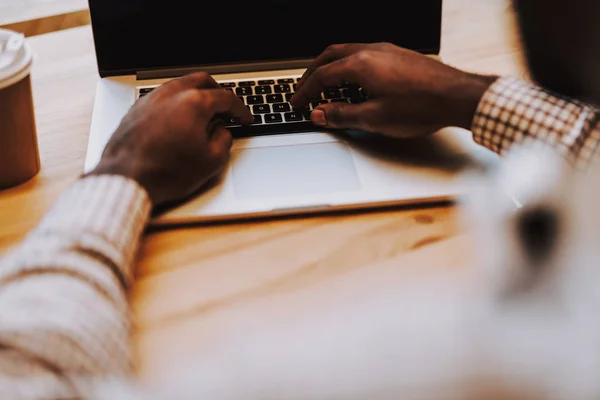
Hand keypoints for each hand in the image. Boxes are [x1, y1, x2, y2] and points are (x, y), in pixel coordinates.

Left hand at [88, 72, 252, 205]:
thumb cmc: (166, 172)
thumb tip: (222, 132)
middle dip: (218, 93)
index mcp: (194, 103)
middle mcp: (172, 94)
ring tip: (203, 114)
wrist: (126, 179)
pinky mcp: (136, 108)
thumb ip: (224, 140)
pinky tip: (179, 120)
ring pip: (180, 85)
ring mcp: (151, 98)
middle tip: (226, 109)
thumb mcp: (211, 161)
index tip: (244, 119)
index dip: (240, 110)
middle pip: (202, 81)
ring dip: (196, 95)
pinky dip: (176, 103)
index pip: (226, 98)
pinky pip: (162, 96)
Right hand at [290, 43, 497, 137]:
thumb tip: (321, 114)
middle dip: (312, 73)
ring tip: (324, 84)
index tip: (297, 103)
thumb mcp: (375, 118)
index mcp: (361, 65)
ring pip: (347, 51)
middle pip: (330, 56)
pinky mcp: (398, 55)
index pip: (322, 76)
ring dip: (330, 66)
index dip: (306, 92)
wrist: (457, 96)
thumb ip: (343, 116)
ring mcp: (386, 50)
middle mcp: (372, 51)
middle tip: (303, 89)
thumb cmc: (420, 107)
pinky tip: (353, 80)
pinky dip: (348, 65)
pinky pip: (364, 54)